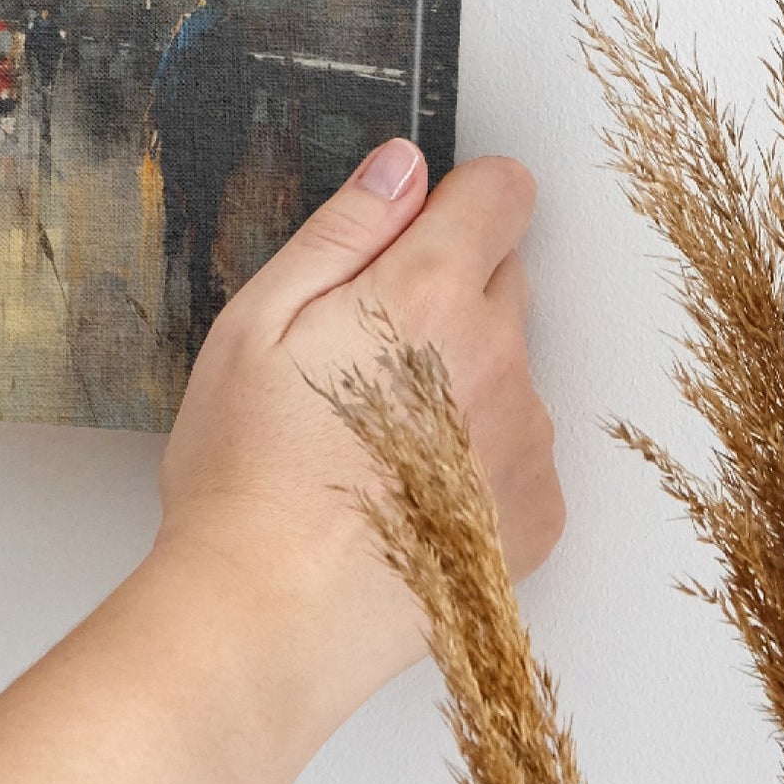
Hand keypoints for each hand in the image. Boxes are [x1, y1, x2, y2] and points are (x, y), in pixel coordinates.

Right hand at [155, 141, 562, 726]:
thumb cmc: (247, 473)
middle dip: (445, 290)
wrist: (270, 617)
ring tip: (371, 437)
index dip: (454, 198)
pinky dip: (475, 456)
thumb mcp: (258, 321)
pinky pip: (518, 448)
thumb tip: (403, 166)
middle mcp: (500, 358)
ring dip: (460, 377)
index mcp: (429, 294)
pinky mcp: (537, 514)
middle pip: (503, 277)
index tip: (411, 232)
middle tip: (359, 351)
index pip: (502, 192)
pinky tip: (404, 490)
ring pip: (507, 366)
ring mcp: (526, 440)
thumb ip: (344, 230)